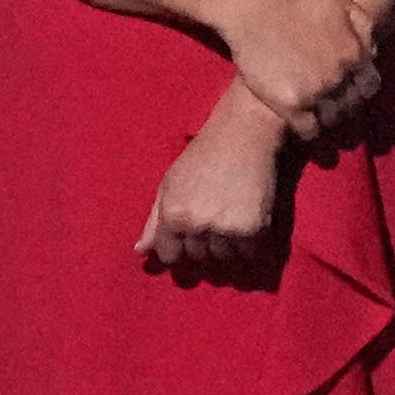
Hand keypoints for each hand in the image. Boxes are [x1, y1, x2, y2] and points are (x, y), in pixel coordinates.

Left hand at [135, 101, 285, 272]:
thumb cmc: (202, 157)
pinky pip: (249, 254)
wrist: (244, 136)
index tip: (188, 240)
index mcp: (173, 215)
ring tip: (231, 222)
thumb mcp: (169, 185)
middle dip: (203, 245)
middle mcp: (197, 225)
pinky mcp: (254, 229)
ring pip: (224, 258)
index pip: (169, 256)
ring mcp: (226, 229)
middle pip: (198, 258)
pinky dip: (250, 245)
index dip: (178, 250)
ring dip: (227, 246)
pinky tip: (248, 224)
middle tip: (214, 222)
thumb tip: (140, 251)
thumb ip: (154, 221)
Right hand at [223, 0, 377, 137]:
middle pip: (352, 105)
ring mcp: (316, 92)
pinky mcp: (290, 105)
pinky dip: (308, 131)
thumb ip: (361, 24)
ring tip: (315, 113)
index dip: (359, 89)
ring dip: (326, 118)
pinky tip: (300, 122)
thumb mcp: (337, 0)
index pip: (370, 86)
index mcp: (354, 53)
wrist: (251, 10)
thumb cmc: (292, 0)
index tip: (348, 90)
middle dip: (344, 105)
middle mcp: (340, 76)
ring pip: (332, 119)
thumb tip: (372, 50)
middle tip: (329, 103)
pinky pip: (309, 131)